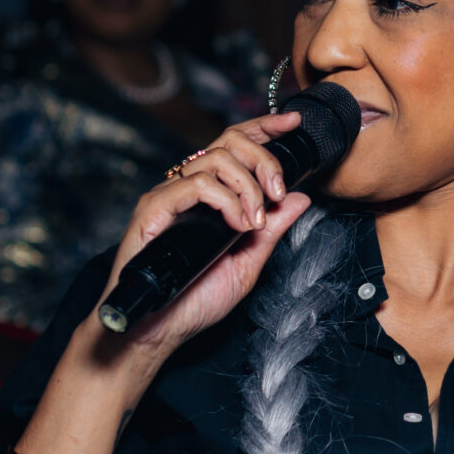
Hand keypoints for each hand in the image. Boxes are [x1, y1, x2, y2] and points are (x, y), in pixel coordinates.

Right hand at [94, 111, 316, 362]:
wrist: (160, 331)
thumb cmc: (195, 300)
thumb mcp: (249, 262)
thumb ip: (273, 229)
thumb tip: (300, 198)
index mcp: (211, 196)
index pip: (237, 146)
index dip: (264, 128)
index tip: (292, 123)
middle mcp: (188, 189)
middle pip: (228, 142)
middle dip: (264, 159)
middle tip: (277, 193)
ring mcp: (169, 197)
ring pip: (214, 159)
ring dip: (248, 186)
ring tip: (254, 221)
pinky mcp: (153, 209)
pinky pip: (194, 184)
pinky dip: (225, 200)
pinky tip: (235, 225)